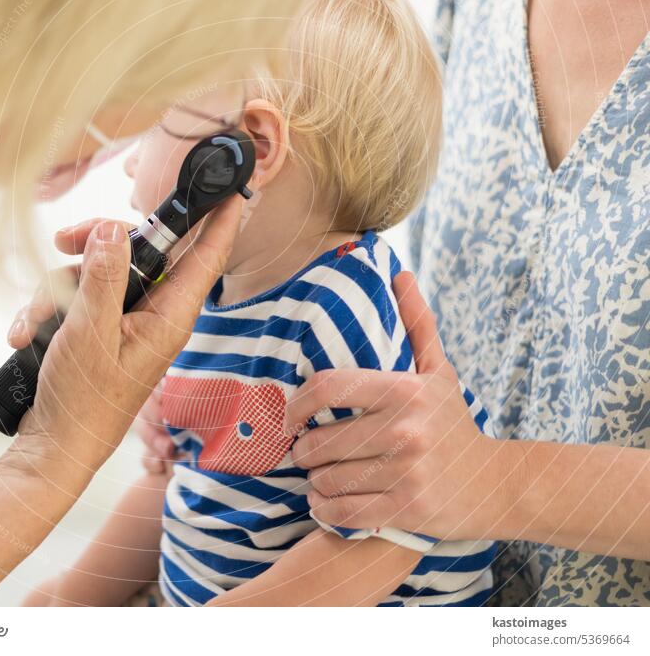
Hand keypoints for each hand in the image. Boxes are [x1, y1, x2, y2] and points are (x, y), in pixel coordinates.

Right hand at [5, 197, 242, 476]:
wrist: (54, 447)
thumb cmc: (83, 401)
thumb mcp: (90, 332)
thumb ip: (104, 277)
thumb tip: (112, 229)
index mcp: (171, 315)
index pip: (207, 256)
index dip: (220, 219)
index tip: (230, 187)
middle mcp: (155, 312)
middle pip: (140, 250)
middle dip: (96, 243)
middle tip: (64, 240)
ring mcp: (127, 318)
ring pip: (100, 270)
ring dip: (59, 288)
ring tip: (33, 323)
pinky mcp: (101, 325)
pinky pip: (80, 295)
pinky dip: (50, 308)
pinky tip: (26, 333)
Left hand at [283, 272, 518, 541]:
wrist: (497, 483)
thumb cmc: (454, 423)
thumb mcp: (439, 372)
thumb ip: (416, 323)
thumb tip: (399, 273)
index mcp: (404, 391)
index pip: (328, 387)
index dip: (297, 402)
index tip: (289, 415)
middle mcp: (404, 430)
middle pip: (320, 441)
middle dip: (303, 450)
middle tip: (304, 452)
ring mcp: (406, 473)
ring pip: (327, 480)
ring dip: (313, 481)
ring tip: (318, 476)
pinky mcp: (407, 511)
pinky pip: (342, 514)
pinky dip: (324, 510)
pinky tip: (325, 501)